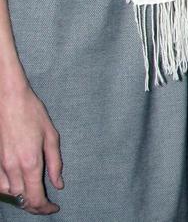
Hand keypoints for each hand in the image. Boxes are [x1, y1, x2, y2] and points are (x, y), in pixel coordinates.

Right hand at [0, 82, 61, 214]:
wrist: (8, 99)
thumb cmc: (32, 113)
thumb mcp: (51, 136)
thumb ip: (55, 163)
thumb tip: (58, 184)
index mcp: (30, 162)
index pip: (36, 197)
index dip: (45, 208)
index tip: (54, 208)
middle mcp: (12, 168)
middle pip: (22, 199)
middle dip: (35, 206)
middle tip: (47, 205)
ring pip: (9, 194)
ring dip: (21, 198)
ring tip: (34, 195)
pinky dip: (9, 190)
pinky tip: (18, 185)